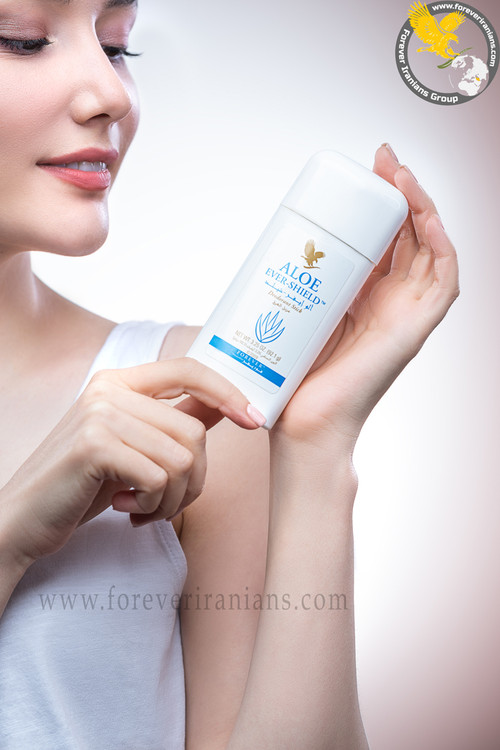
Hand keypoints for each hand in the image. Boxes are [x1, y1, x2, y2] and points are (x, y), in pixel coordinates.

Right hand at [0, 358, 260, 566]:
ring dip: (173, 498)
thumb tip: (224, 408)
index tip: (253, 420)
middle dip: (195, 479)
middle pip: (194, 430)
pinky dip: (153, 505)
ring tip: (144, 507)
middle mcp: (109, 389)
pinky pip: (160, 477)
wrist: (24, 519)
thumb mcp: (133, 447)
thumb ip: (172, 422)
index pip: (189, 370)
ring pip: (183, 457)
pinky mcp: (93, 445)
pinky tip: (126, 509)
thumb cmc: (83, 485)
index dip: (228, 392)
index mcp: (120, 382)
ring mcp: (99, 413)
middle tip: (166, 502)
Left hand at [272, 144, 458, 452]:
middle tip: (380, 160)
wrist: (303, 427)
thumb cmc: (294, 380)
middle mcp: (390, 302)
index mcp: (364, 298)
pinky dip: (440, 244)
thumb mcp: (295, 316)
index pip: (382, 238)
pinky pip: (444, 280)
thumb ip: (298, 285)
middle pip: (408, 235)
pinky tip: (423, 216)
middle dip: (398, 193)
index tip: (361, 170)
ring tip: (399, 175)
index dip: (379, 202)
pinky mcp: (416, 330)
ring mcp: (406, 314)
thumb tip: (275, 247)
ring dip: (421, 207)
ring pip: (430, 248)